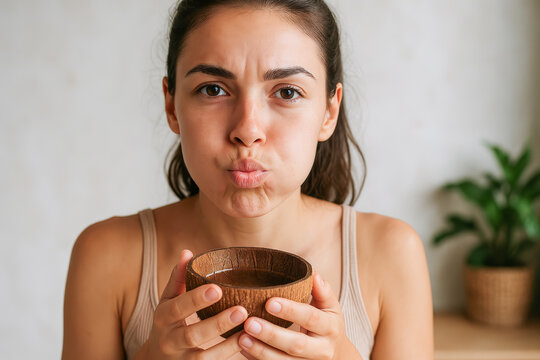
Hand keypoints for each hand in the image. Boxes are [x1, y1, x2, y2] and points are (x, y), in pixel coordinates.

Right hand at [135, 249, 247, 359]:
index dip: (196, 299)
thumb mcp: (168, 300)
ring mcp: (181, 359)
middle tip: (241, 310)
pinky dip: (228, 356)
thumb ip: (178, 277)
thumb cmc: (169, 321)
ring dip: (227, 345)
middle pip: (192, 335)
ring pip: (203, 357)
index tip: (217, 289)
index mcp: (164, 317)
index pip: (178, 308)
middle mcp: (170, 340)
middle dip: (217, 323)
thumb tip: (187, 252)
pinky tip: (246, 344)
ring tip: (248, 330)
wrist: (157, 358)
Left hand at [238, 272, 358, 359]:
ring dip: (261, 351)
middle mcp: (322, 350)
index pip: (311, 318)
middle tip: (249, 322)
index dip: (291, 310)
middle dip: (272, 334)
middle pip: (296, 344)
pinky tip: (244, 349)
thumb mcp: (330, 307)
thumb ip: (322, 290)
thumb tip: (312, 274)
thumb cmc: (327, 324)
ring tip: (241, 337)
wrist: (336, 354)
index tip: (269, 302)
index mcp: (330, 328)